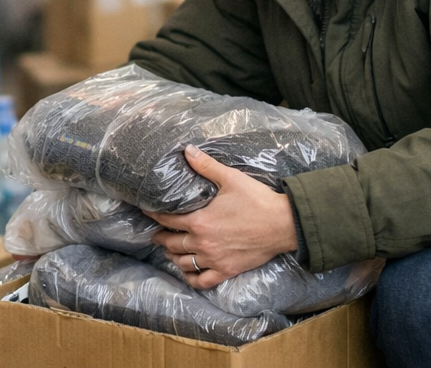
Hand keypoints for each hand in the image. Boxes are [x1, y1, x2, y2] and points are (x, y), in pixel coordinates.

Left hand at [149, 145, 297, 288]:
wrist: (283, 225)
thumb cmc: (257, 200)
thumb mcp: (230, 179)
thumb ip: (206, 166)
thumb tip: (187, 150)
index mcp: (199, 221)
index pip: (167, 220)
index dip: (154, 216)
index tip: (147, 213)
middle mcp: (202, 243)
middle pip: (172, 243)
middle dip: (161, 238)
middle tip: (155, 235)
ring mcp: (214, 259)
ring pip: (184, 262)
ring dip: (173, 257)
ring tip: (169, 251)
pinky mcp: (227, 270)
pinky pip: (202, 281)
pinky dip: (192, 278)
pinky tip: (188, 273)